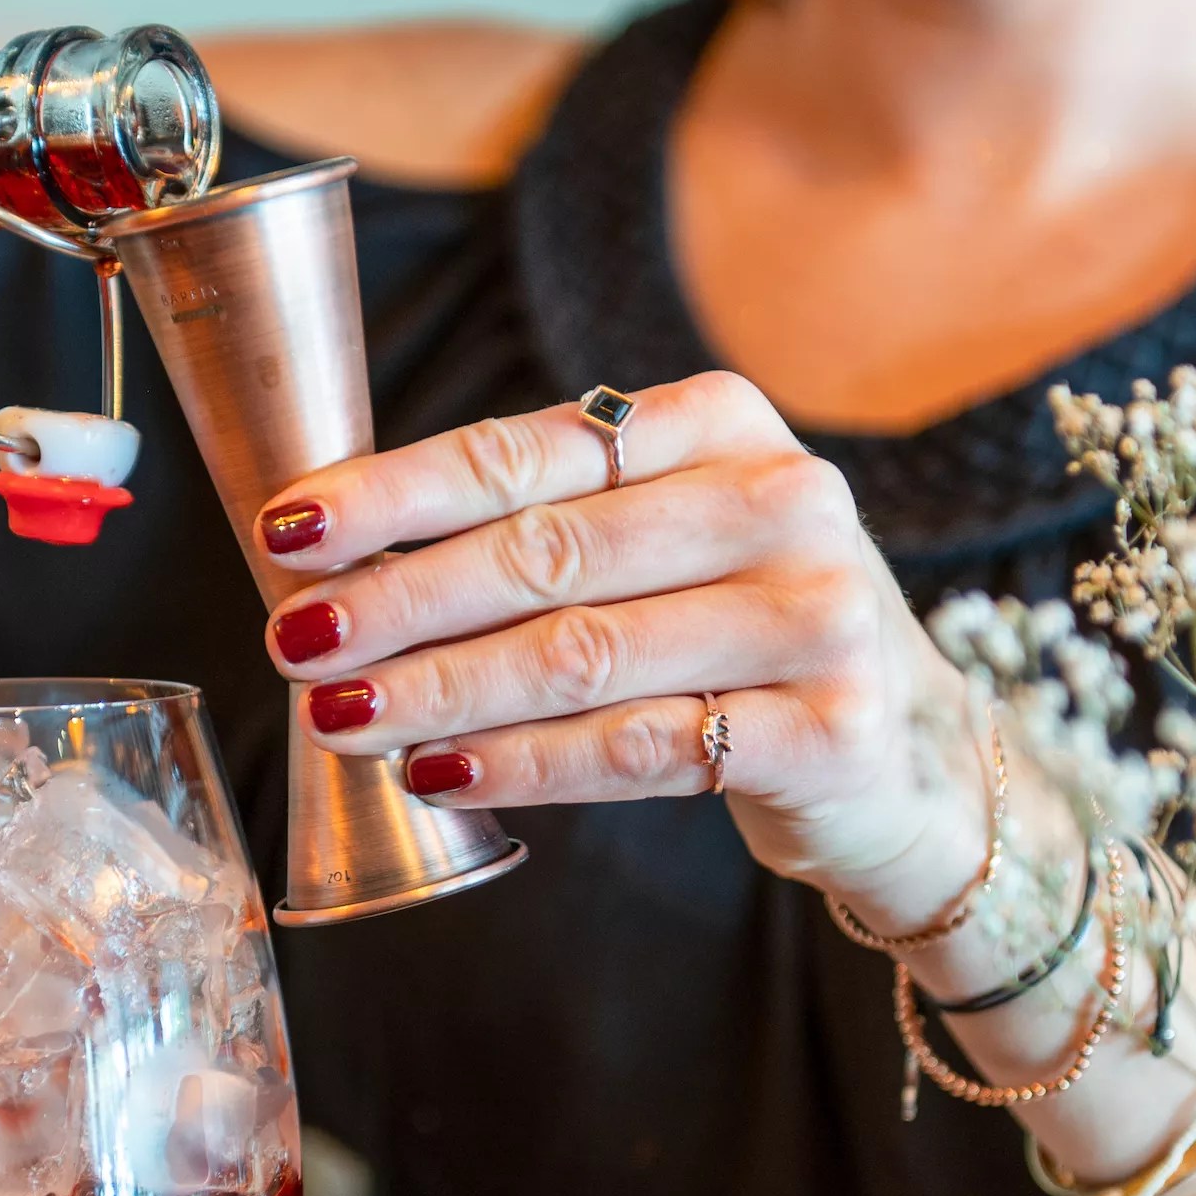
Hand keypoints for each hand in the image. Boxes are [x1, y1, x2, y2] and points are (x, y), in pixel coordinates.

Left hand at [252, 372, 993, 921]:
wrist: (907, 750)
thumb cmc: (741, 629)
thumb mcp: (666, 541)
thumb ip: (543, 528)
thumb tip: (342, 567)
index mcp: (721, 423)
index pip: (528, 452)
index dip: (395, 493)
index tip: (289, 529)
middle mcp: (781, 499)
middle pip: (546, 553)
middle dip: (399, 601)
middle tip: (292, 641)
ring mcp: (816, 614)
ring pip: (583, 655)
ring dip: (441, 690)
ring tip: (338, 715)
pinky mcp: (829, 729)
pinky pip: (638, 748)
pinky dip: (523, 765)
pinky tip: (437, 773)